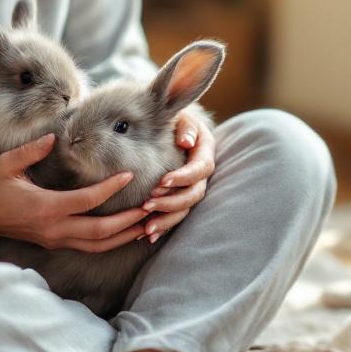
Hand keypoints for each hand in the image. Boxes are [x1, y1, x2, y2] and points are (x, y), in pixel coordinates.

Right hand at [0, 134, 149, 251]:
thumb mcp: (6, 164)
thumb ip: (30, 151)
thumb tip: (52, 136)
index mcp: (46, 208)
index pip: (88, 201)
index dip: (110, 189)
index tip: (129, 175)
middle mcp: (55, 228)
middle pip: (100, 232)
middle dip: (128, 222)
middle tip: (151, 208)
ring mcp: (56, 239)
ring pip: (98, 245)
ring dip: (124, 236)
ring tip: (148, 225)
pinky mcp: (56, 242)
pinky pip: (89, 246)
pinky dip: (111, 241)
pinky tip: (127, 233)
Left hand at [140, 108, 215, 242]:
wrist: (164, 125)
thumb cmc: (170, 117)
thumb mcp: (179, 116)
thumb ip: (185, 126)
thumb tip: (186, 142)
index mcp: (204, 152)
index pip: (200, 169)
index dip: (183, 177)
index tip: (162, 181)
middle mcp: (200, 174)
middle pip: (194, 194)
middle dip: (171, 202)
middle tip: (147, 205)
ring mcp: (190, 188)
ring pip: (185, 210)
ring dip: (166, 220)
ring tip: (146, 228)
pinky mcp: (178, 198)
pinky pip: (174, 216)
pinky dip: (162, 226)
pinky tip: (147, 236)